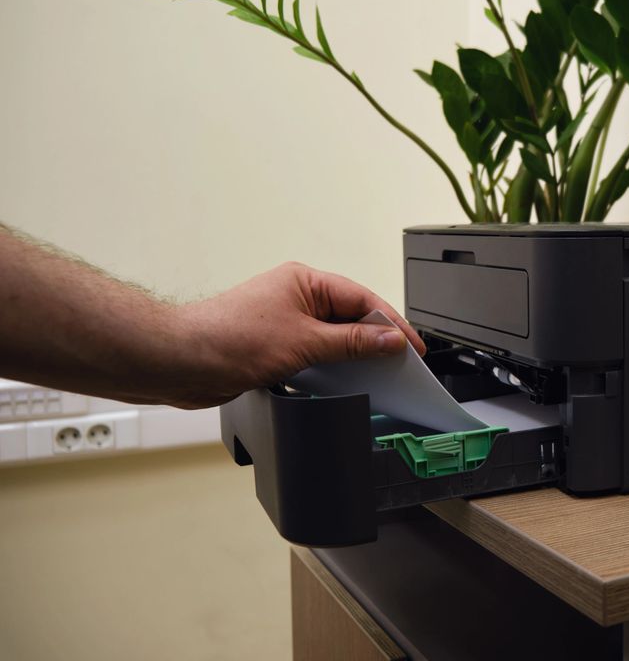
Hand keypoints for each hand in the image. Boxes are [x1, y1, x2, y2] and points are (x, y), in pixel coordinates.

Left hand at [176, 262, 424, 407]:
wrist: (182, 362)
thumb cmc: (229, 338)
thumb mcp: (303, 342)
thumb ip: (351, 342)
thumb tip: (387, 339)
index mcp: (306, 281)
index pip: (362, 300)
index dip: (391, 324)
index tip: (412, 346)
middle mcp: (297, 297)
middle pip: (350, 317)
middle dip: (376, 340)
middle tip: (403, 363)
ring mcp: (286, 321)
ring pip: (333, 337)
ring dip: (354, 354)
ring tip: (381, 374)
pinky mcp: (276, 345)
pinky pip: (316, 352)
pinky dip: (333, 365)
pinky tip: (346, 381)